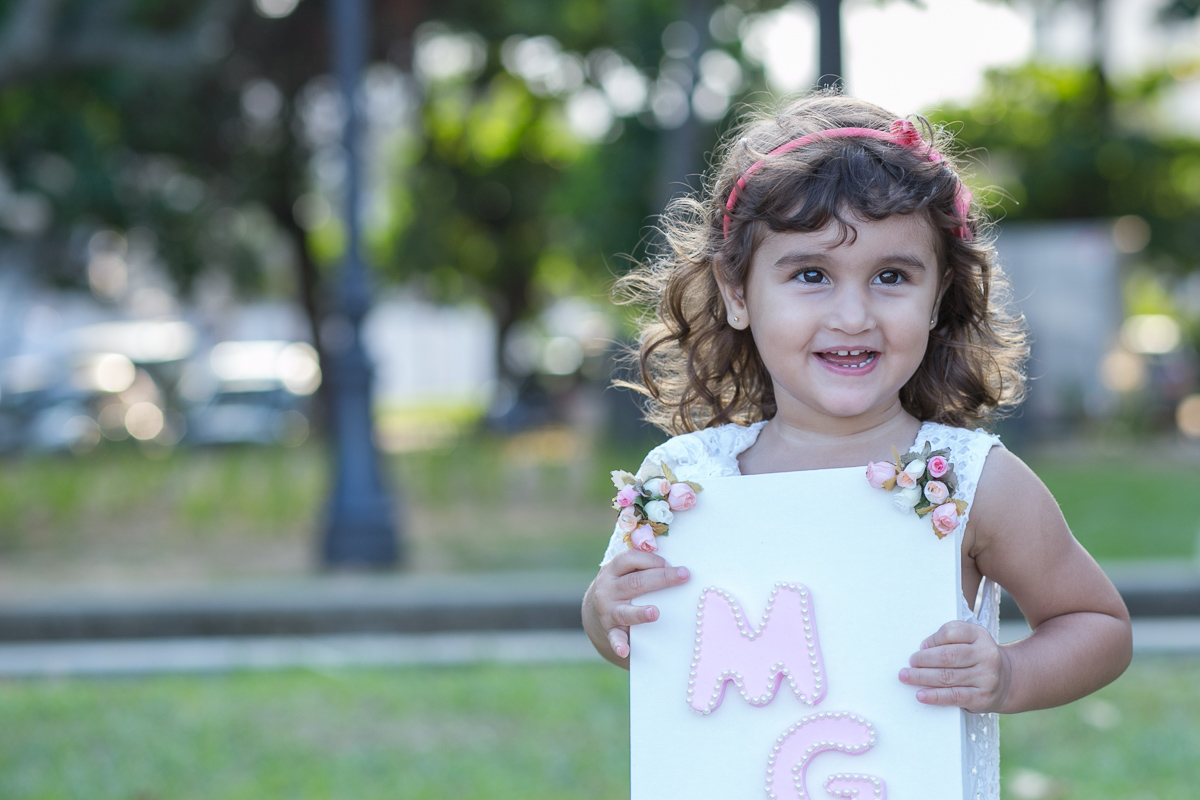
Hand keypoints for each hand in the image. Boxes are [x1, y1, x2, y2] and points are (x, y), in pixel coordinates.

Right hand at [582, 549, 689, 665]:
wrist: (594, 612)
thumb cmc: (620, 587)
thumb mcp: (622, 572)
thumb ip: (640, 565)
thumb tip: (674, 562)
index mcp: (613, 570)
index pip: (630, 558)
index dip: (651, 559)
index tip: (670, 563)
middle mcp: (608, 589)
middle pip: (635, 582)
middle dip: (661, 578)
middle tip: (683, 575)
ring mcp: (607, 611)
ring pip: (625, 611)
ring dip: (640, 613)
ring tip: (655, 613)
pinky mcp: (609, 631)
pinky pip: (614, 638)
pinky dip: (619, 645)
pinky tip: (624, 651)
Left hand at [898, 620, 1011, 713]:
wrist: (1007, 681)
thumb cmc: (977, 658)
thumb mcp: (970, 641)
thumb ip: (949, 640)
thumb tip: (924, 649)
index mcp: (980, 635)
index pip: (952, 632)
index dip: (933, 639)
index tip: (921, 646)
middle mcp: (986, 655)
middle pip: (947, 656)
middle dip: (923, 660)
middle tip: (909, 663)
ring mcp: (986, 677)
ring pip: (947, 677)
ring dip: (922, 677)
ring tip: (906, 677)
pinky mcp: (982, 697)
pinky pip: (954, 696)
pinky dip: (935, 696)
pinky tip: (921, 695)